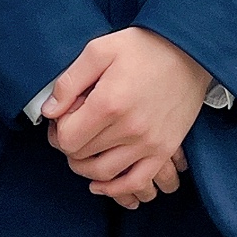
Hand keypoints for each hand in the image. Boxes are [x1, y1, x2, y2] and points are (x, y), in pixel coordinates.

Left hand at [43, 27, 210, 206]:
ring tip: (83, 151)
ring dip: (86, 168)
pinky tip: (101, 183)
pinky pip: (137, 183)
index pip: (68, 138)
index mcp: (109, 103)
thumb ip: (70, 81)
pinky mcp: (164, 150)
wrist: (188, 52)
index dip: (58, 130)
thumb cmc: (142, 47)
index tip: (62, 117)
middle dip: (70, 145)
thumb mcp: (99, 50)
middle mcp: (128, 129)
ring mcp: (148, 143)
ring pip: (104, 174)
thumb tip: (49, 111)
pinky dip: (116, 189)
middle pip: (83, 157)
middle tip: (73, 128)